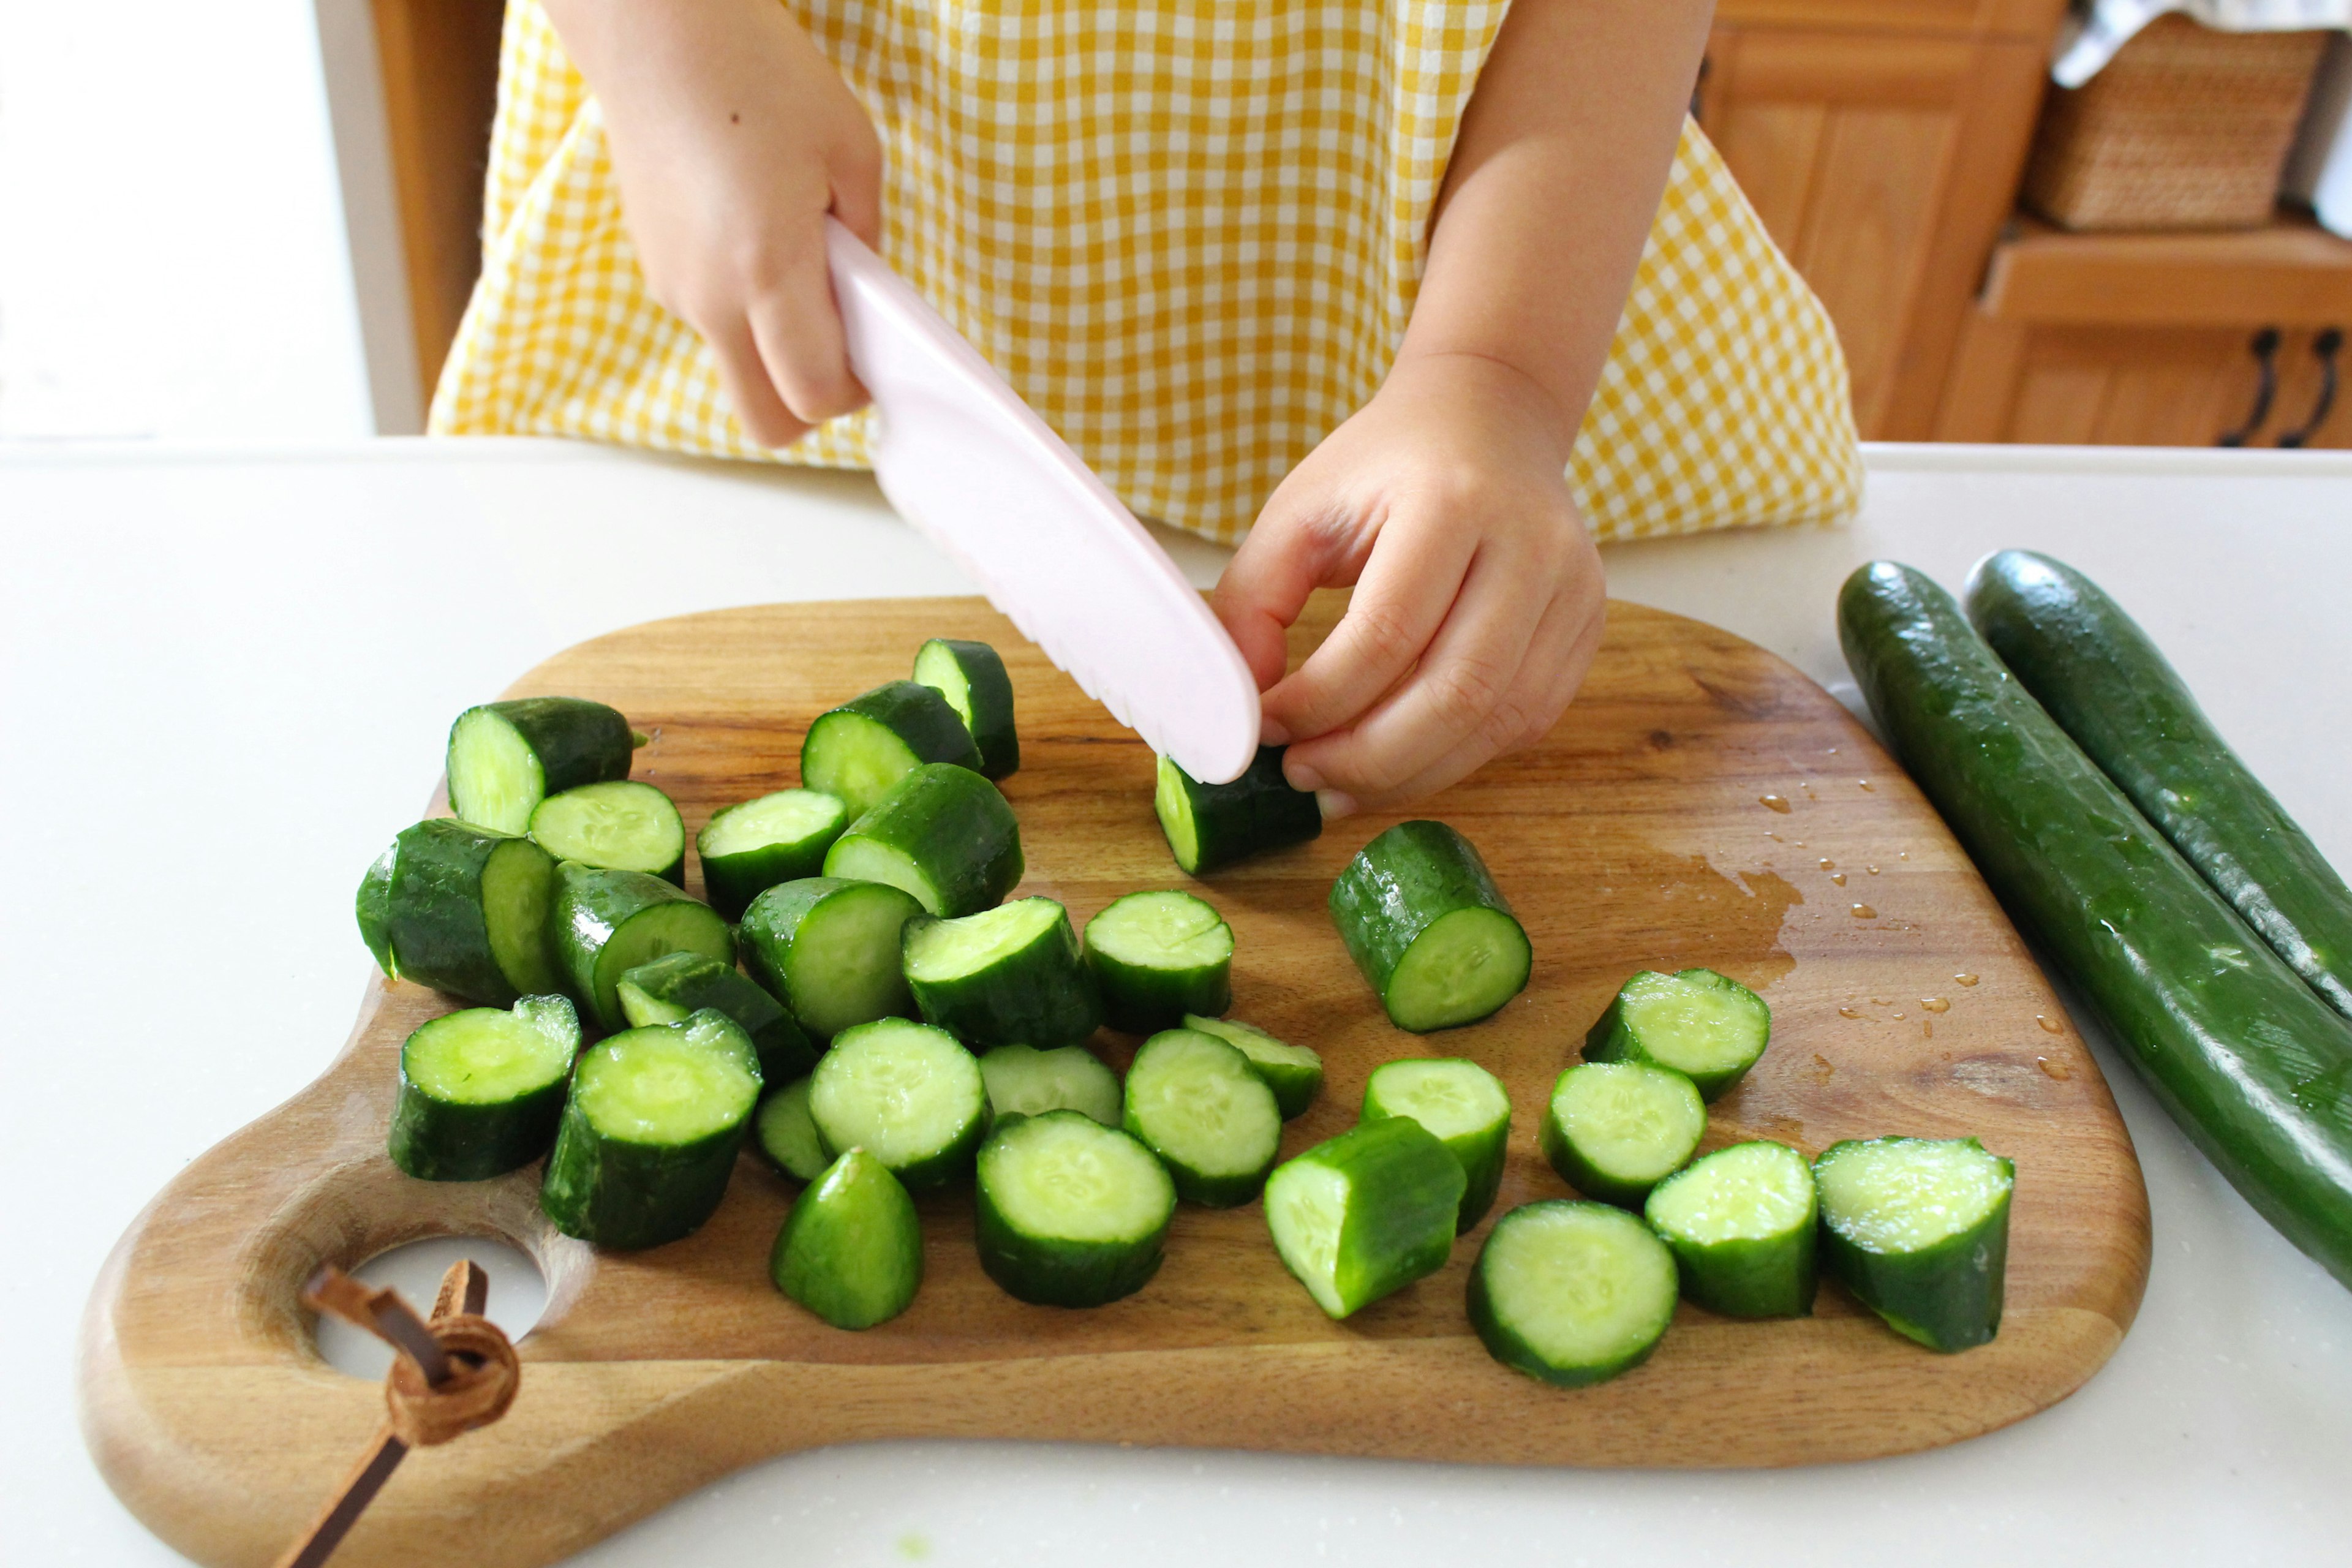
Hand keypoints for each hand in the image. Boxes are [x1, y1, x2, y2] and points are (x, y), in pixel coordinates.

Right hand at [547, 0, 881, 445]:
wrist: (655, 32)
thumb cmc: (756, 73)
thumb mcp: (851, 152)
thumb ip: (869, 241)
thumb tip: (866, 293)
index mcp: (767, 270)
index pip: (813, 395)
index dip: (853, 394)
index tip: (874, 360)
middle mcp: (710, 296)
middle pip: (765, 422)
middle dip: (810, 406)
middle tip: (841, 349)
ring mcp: (674, 289)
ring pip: (737, 369)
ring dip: (776, 349)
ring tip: (799, 265)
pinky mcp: (655, 270)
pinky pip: (711, 321)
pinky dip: (744, 309)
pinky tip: (757, 238)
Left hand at [1212, 353, 1605, 816]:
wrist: (1491, 417)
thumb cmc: (1385, 466)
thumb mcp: (1299, 511)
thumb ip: (1253, 604)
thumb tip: (1245, 713)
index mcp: (1450, 501)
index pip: (1386, 634)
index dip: (1319, 702)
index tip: (1267, 729)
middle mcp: (1530, 545)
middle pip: (1454, 694)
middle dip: (1367, 758)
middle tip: (1303, 776)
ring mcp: (1573, 590)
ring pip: (1496, 723)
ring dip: (1410, 773)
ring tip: (1341, 782)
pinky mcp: (1587, 627)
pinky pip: (1524, 722)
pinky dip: (1456, 757)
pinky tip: (1400, 757)